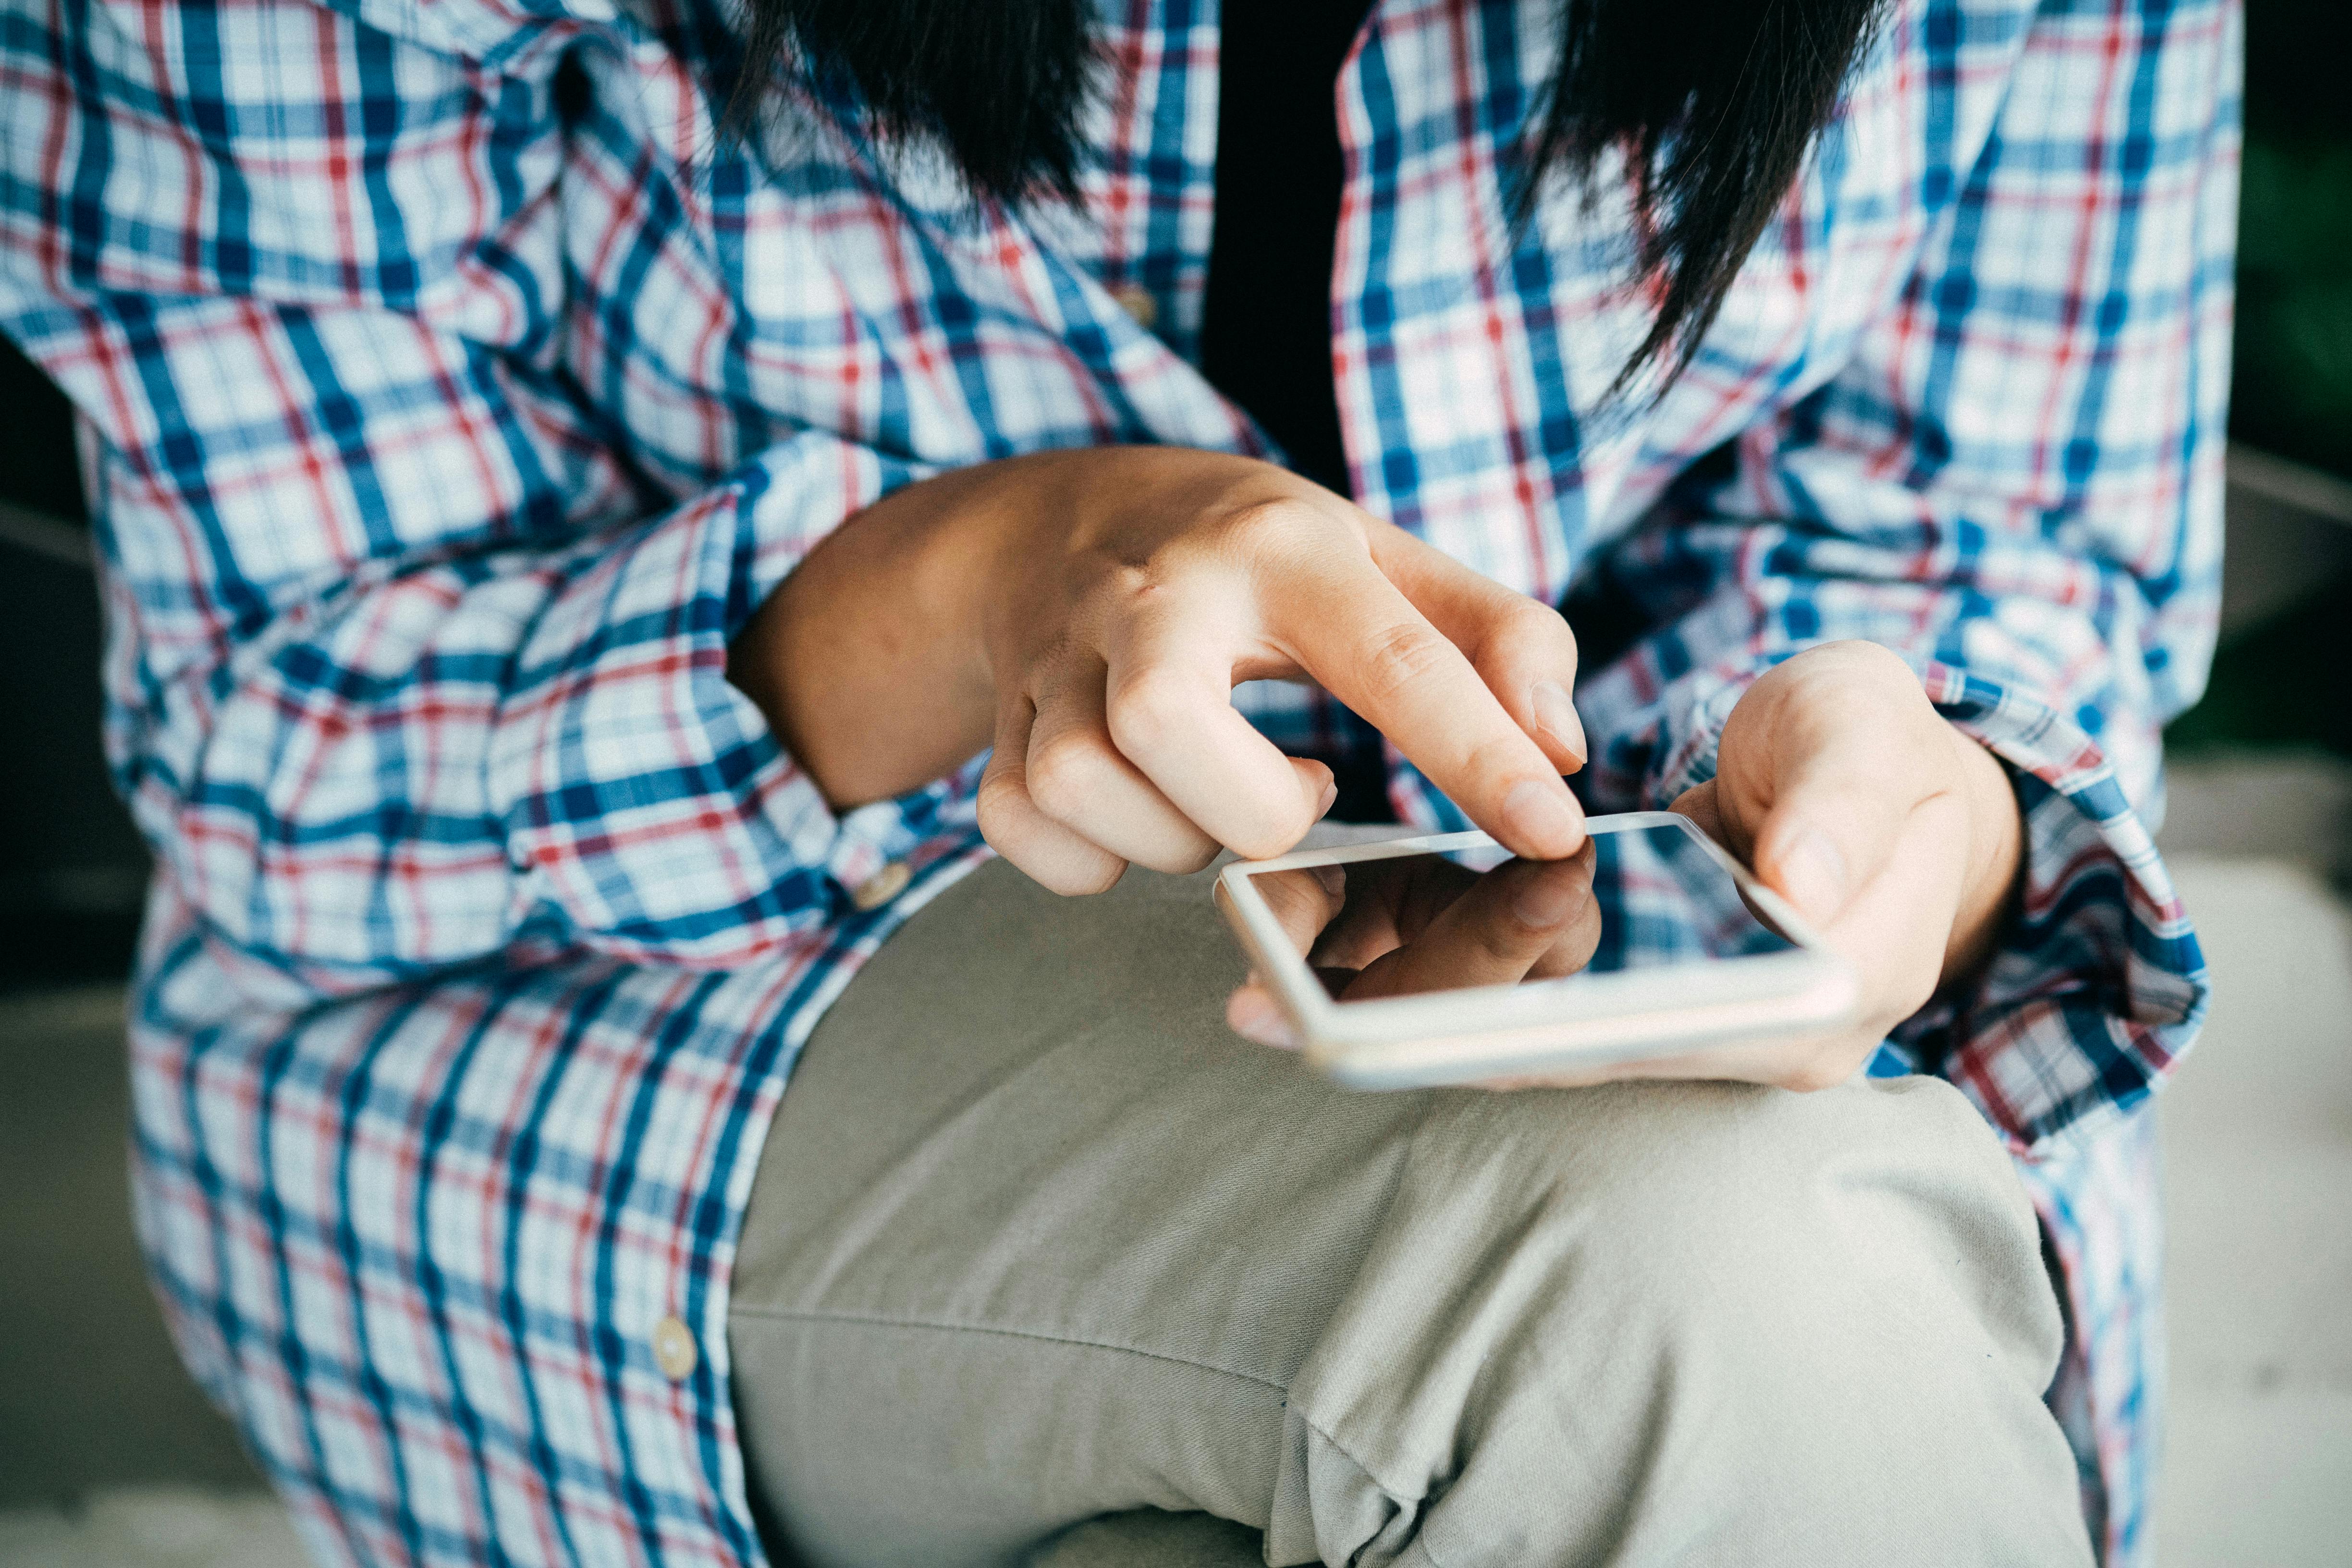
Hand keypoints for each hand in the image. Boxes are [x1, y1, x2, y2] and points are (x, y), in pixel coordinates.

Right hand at [732, 447, 1589, 891]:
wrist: (1056, 523)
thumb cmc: (1251, 557)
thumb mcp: (1387, 561)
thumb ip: (1500, 639)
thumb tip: (1559, 752)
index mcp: (1279, 548)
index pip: (1394, 657)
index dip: (1481, 755)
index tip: (1551, 829)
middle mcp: (1154, 595)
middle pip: (1167, 727)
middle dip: (1251, 808)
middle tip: (1300, 792)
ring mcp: (1058, 659)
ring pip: (1080, 786)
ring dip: (1170, 838)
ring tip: (1221, 798)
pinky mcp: (1001, 726)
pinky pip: (1022, 830)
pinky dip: (1088, 859)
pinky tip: (1142, 818)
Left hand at [1297, 640, 2015, 1093]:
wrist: (1868, 769)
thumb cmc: (1877, 746)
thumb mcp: (1870, 739)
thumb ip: (1844, 803)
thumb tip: (1799, 881)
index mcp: (1822, 994)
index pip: (1658, 1029)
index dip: (1533, 1027)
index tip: (1411, 1019)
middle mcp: (1751, 1042)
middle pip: (1571, 1050)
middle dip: (1431, 1031)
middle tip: (1279, 1016)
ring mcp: (1693, 1031)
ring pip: (1534, 1037)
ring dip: (1411, 1017)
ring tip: (1269, 1000)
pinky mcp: (1641, 998)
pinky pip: (1530, 1005)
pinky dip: (1440, 983)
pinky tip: (1336, 961)